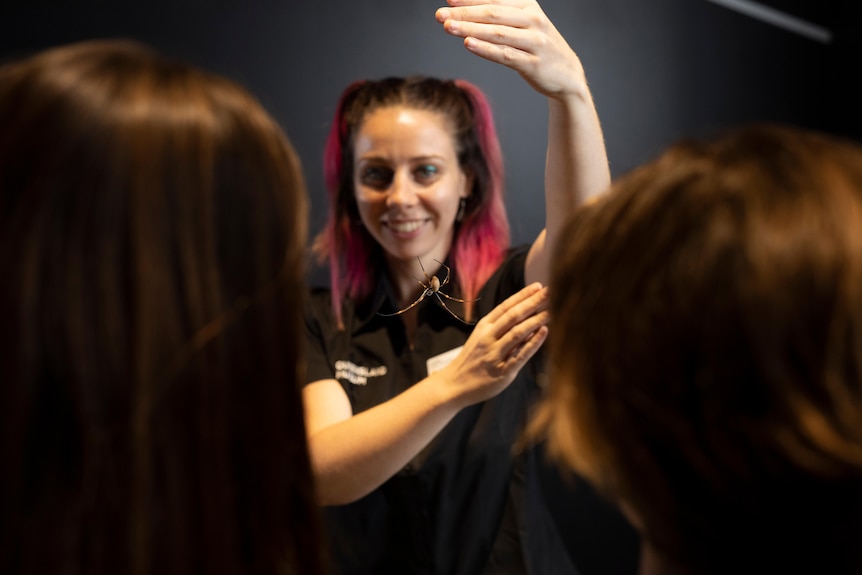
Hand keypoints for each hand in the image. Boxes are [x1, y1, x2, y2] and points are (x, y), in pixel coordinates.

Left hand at [435, 0, 586, 98]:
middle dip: (464, 13)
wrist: (567, 74)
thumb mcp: (524, 23)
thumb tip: (468, 5)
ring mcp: (535, 42)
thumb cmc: (537, 46)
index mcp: (528, 6)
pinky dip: (485, 49)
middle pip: (493, 14)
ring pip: (497, 33)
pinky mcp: (533, 64)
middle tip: (440, 15)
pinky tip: (468, 44)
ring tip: (448, 27)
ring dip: (470, 29)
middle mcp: (533, 20)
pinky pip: (505, 55)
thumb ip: (501, 13)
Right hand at [436, 282, 548, 407]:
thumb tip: (528, 317)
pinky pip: (520, 355)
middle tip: (550, 291)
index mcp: (484, 327)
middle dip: (533, 302)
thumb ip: (501, 329)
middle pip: (513, 316)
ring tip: (552, 310)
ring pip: (517, 333)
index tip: (538, 286)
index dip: (523, 295)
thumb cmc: (472, 360)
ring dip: (536, 320)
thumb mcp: (481, 339)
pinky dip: (533, 342)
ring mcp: (494, 354)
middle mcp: (488, 337)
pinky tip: (544, 332)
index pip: (506, 306)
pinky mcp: (502, 371)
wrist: (454, 385)